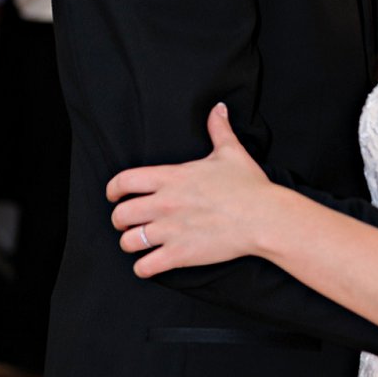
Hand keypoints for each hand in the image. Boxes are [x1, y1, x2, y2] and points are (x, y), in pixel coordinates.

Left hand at [107, 103, 269, 274]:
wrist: (265, 217)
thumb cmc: (249, 186)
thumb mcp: (231, 152)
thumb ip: (218, 129)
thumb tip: (218, 108)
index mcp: (171, 178)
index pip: (123, 181)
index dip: (113, 190)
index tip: (115, 196)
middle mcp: (164, 204)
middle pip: (119, 215)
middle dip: (120, 220)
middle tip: (129, 223)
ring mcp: (170, 230)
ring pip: (128, 241)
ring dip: (131, 243)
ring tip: (141, 243)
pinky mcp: (179, 254)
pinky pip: (145, 267)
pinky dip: (144, 268)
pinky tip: (152, 263)